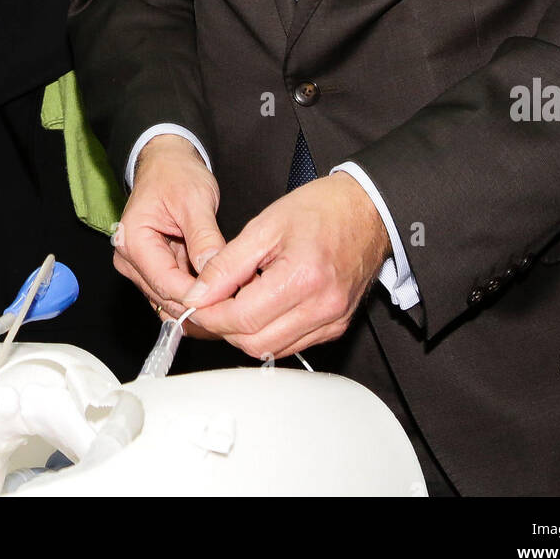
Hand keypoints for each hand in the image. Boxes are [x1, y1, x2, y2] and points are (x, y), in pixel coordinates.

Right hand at [111, 134, 224, 334]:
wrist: (167, 163)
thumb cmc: (176, 174)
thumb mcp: (195, 199)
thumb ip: (203, 236)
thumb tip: (214, 271)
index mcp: (133, 242)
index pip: (165, 283)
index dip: (197, 296)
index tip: (228, 301)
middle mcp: (130, 261)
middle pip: (166, 297)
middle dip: (202, 302)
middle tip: (239, 305)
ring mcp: (140, 268)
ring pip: (171, 300)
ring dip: (201, 302)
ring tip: (234, 300)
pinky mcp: (153, 269)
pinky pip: (175, 291)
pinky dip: (197, 294)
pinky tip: (222, 294)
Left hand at [177, 172, 392, 360]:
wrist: (367, 210)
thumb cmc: (321, 208)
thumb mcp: (265, 225)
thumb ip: (227, 263)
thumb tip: (197, 294)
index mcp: (303, 278)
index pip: (242, 318)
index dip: (209, 315)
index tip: (192, 304)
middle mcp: (322, 307)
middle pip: (255, 343)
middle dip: (223, 328)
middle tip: (206, 305)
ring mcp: (332, 321)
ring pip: (271, 350)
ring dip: (244, 333)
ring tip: (231, 303)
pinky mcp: (336, 327)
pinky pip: (291, 344)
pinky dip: (268, 332)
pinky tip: (260, 306)